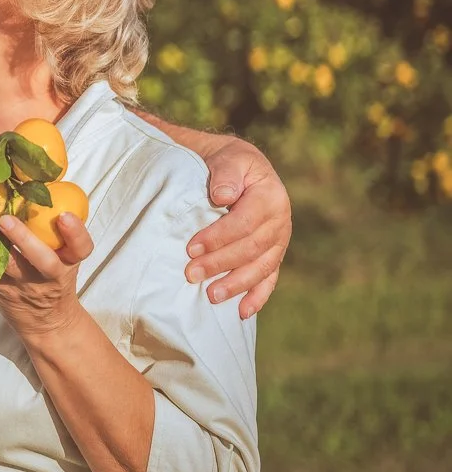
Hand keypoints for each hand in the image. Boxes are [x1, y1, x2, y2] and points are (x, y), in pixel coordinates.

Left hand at [0, 206, 93, 341]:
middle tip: (6, 219)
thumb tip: (39, 181)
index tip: (65, 216)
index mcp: (69, 262)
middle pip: (42, 259)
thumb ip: (57, 231)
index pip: (81, 248)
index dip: (76, 233)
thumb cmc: (54, 276)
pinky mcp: (2, 288)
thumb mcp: (65, 257)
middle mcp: (50, 274)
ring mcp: (25, 284)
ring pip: (6, 262)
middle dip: (24, 239)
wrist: (48, 321)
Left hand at [186, 136, 290, 318]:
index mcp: (271, 198)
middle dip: (220, 263)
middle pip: (251, 249)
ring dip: (236, 284)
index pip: (244, 223)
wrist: (242, 167)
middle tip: (191, 274)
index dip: (218, 237)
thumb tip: (223, 196)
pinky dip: (258, 296)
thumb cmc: (231, 163)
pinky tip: (242, 312)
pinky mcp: (274, 254)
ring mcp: (279, 241)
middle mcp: (280, 222)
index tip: (191, 247)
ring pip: (260, 268)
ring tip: (211, 296)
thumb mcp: (229, 159)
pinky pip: (270, 278)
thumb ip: (226, 175)